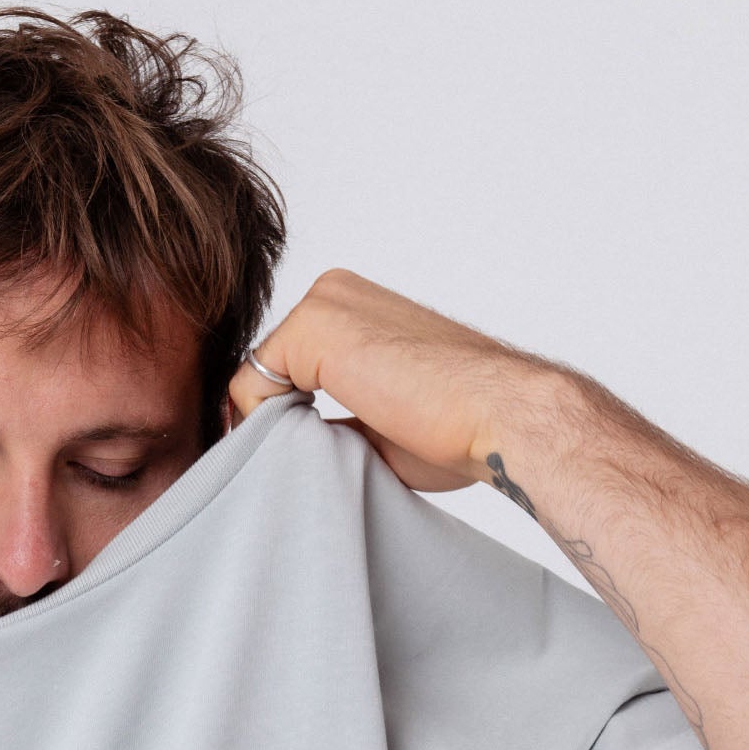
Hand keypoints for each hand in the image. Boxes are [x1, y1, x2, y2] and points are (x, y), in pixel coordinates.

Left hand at [227, 267, 545, 493]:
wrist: (499, 416)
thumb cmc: (456, 428)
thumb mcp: (375, 425)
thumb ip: (327, 422)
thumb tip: (285, 447)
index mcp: (350, 308)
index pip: (284, 368)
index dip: (282, 417)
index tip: (306, 453)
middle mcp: (333, 292)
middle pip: (265, 371)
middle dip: (276, 420)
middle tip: (319, 457)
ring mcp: (322, 302)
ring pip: (256, 380)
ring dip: (277, 424)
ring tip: (333, 446)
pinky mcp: (313, 325)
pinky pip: (249, 388)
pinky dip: (267, 424)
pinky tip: (326, 435)